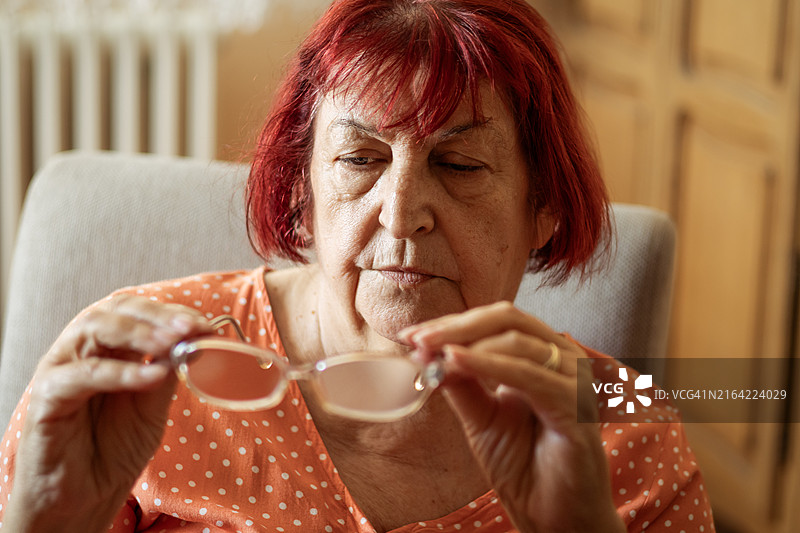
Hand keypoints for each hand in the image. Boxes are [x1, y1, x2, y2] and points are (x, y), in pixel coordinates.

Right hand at [4, 294, 210, 532]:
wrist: (84, 496)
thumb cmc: (114, 447)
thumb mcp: (153, 403)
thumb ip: (169, 370)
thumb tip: (197, 340)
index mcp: (107, 346)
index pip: (137, 311)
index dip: (172, 313)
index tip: (206, 326)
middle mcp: (81, 349)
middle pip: (115, 310)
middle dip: (157, 316)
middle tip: (190, 328)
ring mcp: (60, 369)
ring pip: (93, 328)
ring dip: (139, 333)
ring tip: (172, 343)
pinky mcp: (46, 397)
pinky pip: (81, 375)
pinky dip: (120, 372)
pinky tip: (152, 378)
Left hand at [400, 301, 624, 532]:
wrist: (553, 517)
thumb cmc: (523, 467)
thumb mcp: (481, 417)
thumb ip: (461, 382)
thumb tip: (426, 351)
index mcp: (543, 357)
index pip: (496, 321)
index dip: (452, 323)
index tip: (410, 334)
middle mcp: (564, 360)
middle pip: (508, 318)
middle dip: (456, 325)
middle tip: (417, 338)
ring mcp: (574, 380)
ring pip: (517, 341)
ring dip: (466, 342)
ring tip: (429, 352)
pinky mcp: (578, 406)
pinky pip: (528, 375)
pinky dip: (489, 365)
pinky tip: (455, 362)